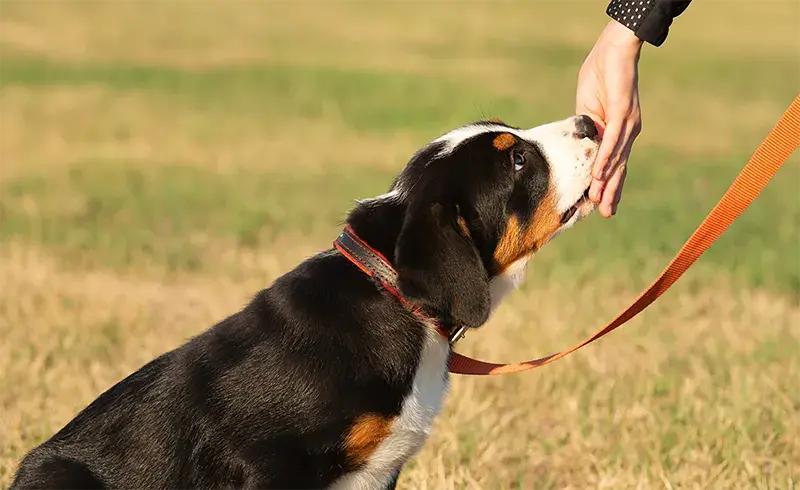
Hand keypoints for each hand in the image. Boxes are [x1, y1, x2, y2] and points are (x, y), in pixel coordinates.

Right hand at [576, 20, 643, 216]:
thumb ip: (587, 129)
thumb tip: (582, 148)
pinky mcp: (622, 111)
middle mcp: (628, 131)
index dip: (606, 182)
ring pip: (615, 159)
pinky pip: (612, 141)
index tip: (598, 203)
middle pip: (619, 167)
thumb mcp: (588, 109)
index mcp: (619, 131)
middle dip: (611, 191)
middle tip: (606, 214)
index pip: (613, 162)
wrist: (616, 47)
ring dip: (606, 181)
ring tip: (598, 202)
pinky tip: (598, 175)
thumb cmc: (601, 74)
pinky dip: (605, 159)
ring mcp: (627, 122)